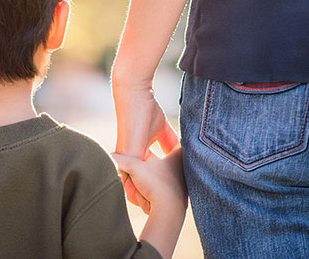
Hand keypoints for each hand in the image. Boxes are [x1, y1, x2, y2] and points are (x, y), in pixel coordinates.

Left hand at [112, 82, 178, 211]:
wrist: (135, 97)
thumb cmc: (147, 110)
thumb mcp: (163, 130)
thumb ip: (169, 141)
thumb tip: (181, 148)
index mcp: (138, 152)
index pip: (144, 175)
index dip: (152, 187)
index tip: (161, 200)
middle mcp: (130, 156)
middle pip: (136, 182)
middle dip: (144, 197)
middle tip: (152, 211)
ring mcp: (127, 156)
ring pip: (130, 183)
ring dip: (139, 195)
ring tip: (148, 209)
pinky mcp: (127, 153)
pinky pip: (129, 176)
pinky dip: (133, 188)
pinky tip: (139, 198)